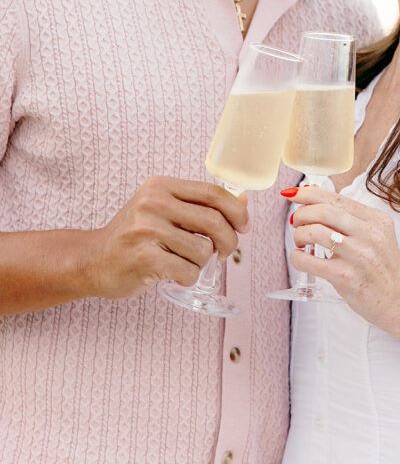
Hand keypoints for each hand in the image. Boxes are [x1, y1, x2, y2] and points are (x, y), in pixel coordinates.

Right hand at [86, 176, 247, 299]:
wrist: (92, 260)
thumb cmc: (133, 236)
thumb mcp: (164, 210)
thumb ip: (200, 205)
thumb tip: (243, 200)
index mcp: (162, 186)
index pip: (213, 193)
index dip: (237, 211)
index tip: (244, 226)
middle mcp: (154, 203)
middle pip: (214, 221)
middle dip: (228, 242)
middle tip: (223, 252)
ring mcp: (147, 230)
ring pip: (203, 250)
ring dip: (201, 264)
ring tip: (184, 263)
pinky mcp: (144, 258)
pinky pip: (188, 271)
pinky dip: (188, 277)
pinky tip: (175, 275)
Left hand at [287, 185, 399, 329]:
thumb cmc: (384, 269)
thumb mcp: (377, 236)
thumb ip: (353, 221)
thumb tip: (315, 207)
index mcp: (376, 219)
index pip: (336, 198)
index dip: (309, 194)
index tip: (294, 195)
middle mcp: (369, 233)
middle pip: (323, 210)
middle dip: (301, 214)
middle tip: (296, 222)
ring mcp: (358, 255)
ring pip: (315, 232)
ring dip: (299, 234)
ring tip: (301, 242)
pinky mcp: (346, 277)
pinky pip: (310, 261)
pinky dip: (297, 257)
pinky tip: (300, 258)